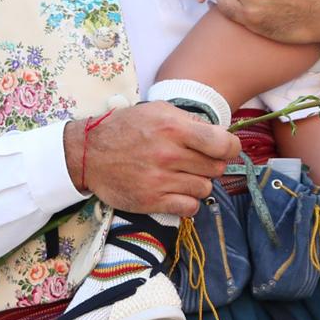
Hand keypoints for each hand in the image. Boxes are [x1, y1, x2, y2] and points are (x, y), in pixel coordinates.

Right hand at [64, 102, 239, 216]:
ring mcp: (159, 181)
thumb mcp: (159, 111)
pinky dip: (189, 202)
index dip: (231, 147)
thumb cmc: (126, 128)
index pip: (224, 144)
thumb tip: (220, 134)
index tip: (225, 148)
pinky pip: (190, 208)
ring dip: (200, 183)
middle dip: (213, 164)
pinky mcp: (150, 201)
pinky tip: (179, 192)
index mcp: (174, 129)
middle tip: (198, 161)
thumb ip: (190, 122)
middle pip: (217, 168)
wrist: (88, 154)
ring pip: (205, 188)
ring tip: (185, 175)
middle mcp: (169, 155)